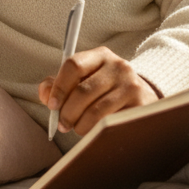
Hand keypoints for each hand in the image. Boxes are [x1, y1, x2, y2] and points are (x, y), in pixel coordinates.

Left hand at [38, 46, 159, 135]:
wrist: (143, 97)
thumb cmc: (104, 90)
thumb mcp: (84, 80)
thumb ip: (59, 84)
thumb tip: (45, 93)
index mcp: (100, 56)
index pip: (73, 65)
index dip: (59, 87)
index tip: (51, 105)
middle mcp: (118, 66)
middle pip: (82, 91)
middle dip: (67, 112)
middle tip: (62, 125)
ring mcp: (131, 86)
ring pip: (95, 111)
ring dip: (80, 125)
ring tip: (78, 129)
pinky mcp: (140, 106)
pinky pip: (111, 123)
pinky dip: (97, 131)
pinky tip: (94, 133)